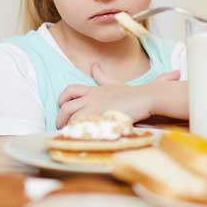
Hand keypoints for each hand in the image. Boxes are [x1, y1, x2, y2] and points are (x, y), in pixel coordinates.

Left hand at [56, 64, 179, 127]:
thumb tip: (94, 66)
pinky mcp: (102, 119)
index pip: (69, 90)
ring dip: (69, 128)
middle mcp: (91, 98)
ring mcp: (96, 109)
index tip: (62, 108)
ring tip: (70, 136)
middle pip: (66, 107)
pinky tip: (80, 140)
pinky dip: (79, 134)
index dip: (62, 99)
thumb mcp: (114, 83)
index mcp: (93, 89)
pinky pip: (84, 128)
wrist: (147, 97)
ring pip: (73, 119)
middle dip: (60, 118)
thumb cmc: (134, 93)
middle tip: (62, 127)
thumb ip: (102, 76)